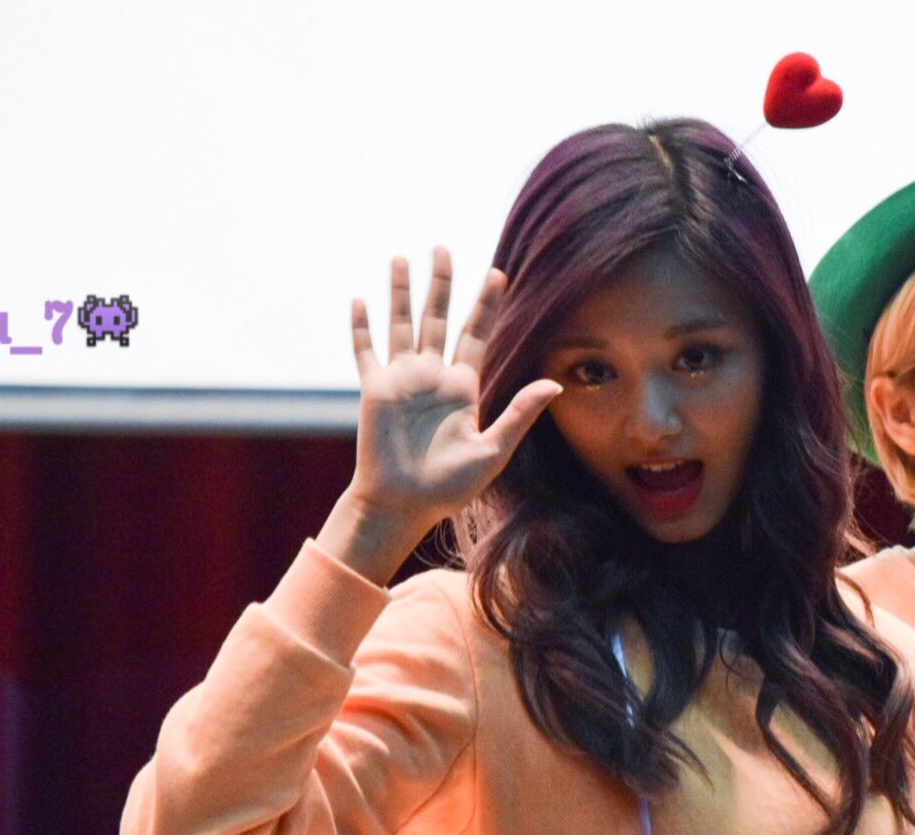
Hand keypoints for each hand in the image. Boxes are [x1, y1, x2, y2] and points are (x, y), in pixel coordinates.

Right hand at [345, 248, 560, 530]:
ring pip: (401, 324)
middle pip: (438, 318)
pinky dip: (362, 327)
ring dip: (400, 293)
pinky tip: (360, 300)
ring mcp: (402, 381)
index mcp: (462, 388)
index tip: (497, 272)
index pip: (476, 334)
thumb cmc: (448, 489)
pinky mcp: (374, 390)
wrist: (403, 507)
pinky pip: (366, 351)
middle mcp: (432, 377)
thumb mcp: (492, 450)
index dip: (485, 304)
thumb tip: (555, 384)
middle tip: (443, 247)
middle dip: (441, 283)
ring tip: (402, 259)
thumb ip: (519, 415)